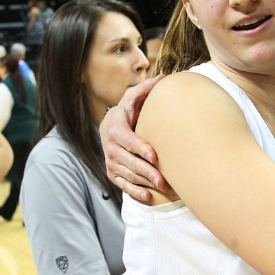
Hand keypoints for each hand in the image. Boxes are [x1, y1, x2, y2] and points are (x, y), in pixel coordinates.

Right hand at [102, 75, 166, 202]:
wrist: (109, 128)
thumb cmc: (127, 113)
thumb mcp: (132, 99)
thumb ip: (145, 89)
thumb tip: (164, 77)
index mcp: (116, 130)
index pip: (129, 141)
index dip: (141, 149)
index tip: (155, 156)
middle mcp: (111, 148)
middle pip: (130, 162)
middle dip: (147, 171)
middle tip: (164, 179)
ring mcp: (111, 162)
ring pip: (129, 175)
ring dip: (145, 182)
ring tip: (162, 186)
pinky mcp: (112, 174)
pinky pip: (123, 185)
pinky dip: (135, 192)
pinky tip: (148, 196)